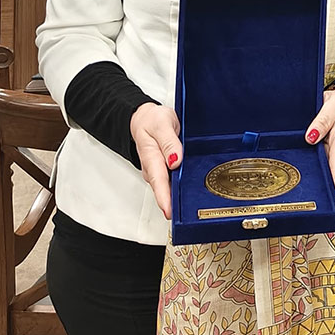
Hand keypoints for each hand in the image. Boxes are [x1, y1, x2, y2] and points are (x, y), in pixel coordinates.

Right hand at [130, 102, 182, 219]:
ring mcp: (158, 171)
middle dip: (173, 204)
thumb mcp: (162, 124)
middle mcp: (153, 168)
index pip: (159, 181)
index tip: (170, 211)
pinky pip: (172, 182)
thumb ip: (169, 142)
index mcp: (151, 156)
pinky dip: (179, 189)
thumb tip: (175, 161)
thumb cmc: (152, 120)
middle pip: (164, 190)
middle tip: (186, 217)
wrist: (143, 118)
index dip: (164, 198)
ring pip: (168, 188)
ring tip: (191, 210)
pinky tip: (189, 195)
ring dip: (177, 198)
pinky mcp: (165, 170)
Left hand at [306, 88, 334, 185]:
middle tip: (315, 193)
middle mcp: (334, 144)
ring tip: (305, 185)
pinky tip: (300, 165)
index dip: (334, 175)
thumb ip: (322, 120)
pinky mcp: (319, 143)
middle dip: (322, 180)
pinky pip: (314, 154)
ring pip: (320, 161)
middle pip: (328, 165)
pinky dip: (308, 160)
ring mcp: (326, 145)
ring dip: (314, 171)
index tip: (331, 189)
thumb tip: (310, 137)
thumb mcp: (332, 105)